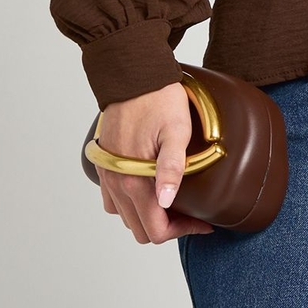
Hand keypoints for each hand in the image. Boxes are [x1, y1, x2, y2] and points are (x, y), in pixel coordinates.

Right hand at [95, 82, 215, 242]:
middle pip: (140, 229)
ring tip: (174, 202)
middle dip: (167, 227)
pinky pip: (113, 199)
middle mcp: (115, 183)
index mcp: (133, 180)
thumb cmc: (158, 99)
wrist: (133, 76)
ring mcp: (107, 175)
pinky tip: (151, 190)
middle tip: (191, 212)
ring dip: (148, 217)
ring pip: (125, 217)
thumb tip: (166, 202)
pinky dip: (131, 204)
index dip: (182, 231)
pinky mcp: (104, 165)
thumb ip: (172, 168)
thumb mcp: (176, 130)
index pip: (156, 230)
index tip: (203, 220)